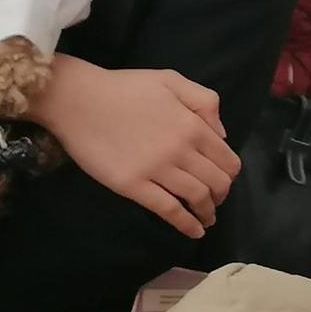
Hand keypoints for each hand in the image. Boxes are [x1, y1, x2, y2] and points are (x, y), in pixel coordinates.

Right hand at [29, 56, 239, 239]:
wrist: (79, 100)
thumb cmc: (125, 87)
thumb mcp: (173, 79)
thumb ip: (205, 102)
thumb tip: (222, 134)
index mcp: (193, 125)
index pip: (226, 159)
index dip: (230, 173)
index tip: (227, 180)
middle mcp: (181, 150)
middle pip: (216, 182)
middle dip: (222, 194)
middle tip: (217, 200)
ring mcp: (156, 169)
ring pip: (196, 197)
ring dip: (207, 212)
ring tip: (208, 218)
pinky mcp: (132, 185)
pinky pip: (167, 209)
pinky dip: (185, 224)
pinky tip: (194, 231)